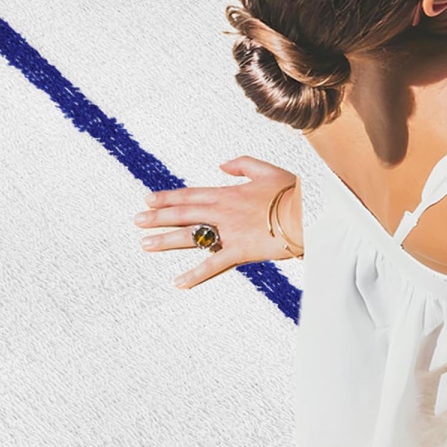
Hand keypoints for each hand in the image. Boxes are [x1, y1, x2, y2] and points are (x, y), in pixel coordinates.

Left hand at [133, 156, 300, 288]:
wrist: (309, 212)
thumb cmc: (294, 192)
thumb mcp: (268, 170)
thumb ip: (243, 164)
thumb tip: (222, 165)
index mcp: (229, 192)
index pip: (191, 195)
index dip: (168, 197)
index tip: (148, 199)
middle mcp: (223, 211)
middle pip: (184, 214)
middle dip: (158, 218)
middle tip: (138, 221)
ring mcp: (229, 232)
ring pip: (191, 237)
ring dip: (166, 241)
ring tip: (146, 245)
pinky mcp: (240, 251)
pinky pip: (213, 264)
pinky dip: (195, 275)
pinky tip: (178, 282)